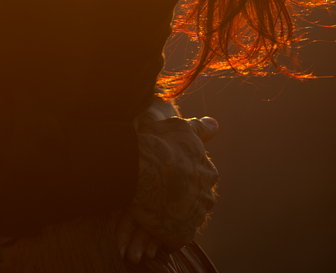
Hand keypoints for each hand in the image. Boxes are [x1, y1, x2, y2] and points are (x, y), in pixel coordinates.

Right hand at [116, 113, 217, 261]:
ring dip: (170, 216)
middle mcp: (207, 198)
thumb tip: (215, 124)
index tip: (167, 173)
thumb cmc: (162, 144)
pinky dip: (163, 234)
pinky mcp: (182, 236)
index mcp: (208, 173)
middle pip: (194, 201)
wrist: (147, 168)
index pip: (199, 179)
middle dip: (179, 199)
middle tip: (158, 193)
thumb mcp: (182, 128)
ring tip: (150, 210)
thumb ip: (200, 128)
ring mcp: (195, 218)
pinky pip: (173, 239)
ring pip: (183, 219)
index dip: (182, 177)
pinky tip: (150, 225)